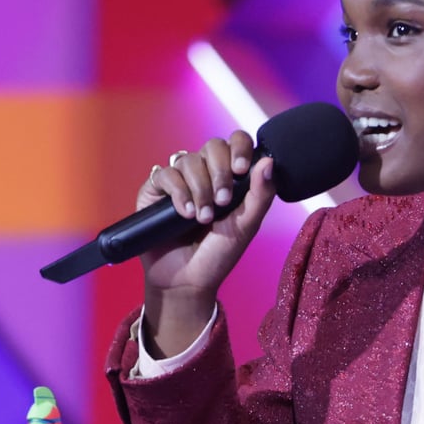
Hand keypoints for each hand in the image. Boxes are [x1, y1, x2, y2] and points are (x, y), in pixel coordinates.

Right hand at [136, 130, 276, 356]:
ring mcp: (179, 181)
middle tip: (222, 201)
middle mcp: (204, 174)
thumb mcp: (246, 226)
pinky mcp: (154, 191)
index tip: (241, 170)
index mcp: (230, 177)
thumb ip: (260, 194)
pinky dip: (178, 192)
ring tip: (202, 217)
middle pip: (212, 146)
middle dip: (219, 172)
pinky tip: (185, 214)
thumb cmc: (218, 255)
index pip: (236, 143)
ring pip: (188, 160)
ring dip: (199, 188)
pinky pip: (165, 174)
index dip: (239, 147)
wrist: (187, 280)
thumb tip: (269, 161)